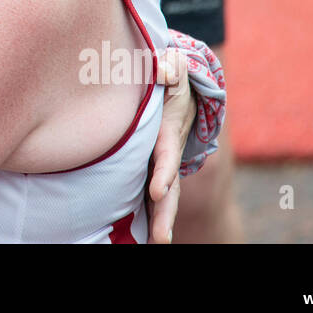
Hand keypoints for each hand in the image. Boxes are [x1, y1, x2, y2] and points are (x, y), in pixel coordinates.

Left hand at [146, 47, 196, 242]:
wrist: (176, 91)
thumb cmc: (169, 81)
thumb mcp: (173, 70)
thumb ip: (169, 67)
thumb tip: (163, 69)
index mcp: (168, 133)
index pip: (166, 155)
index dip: (163, 172)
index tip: (157, 190)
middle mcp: (166, 155)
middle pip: (169, 188)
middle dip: (165, 213)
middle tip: (161, 238)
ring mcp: (158, 166)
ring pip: (161, 198)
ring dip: (158, 222)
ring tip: (156, 244)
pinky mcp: (148, 170)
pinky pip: (145, 195)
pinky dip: (144, 215)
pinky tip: (136, 237)